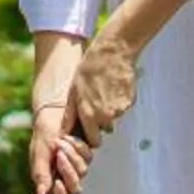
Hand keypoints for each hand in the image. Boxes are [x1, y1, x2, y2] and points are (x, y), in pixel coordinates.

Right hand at [28, 110, 89, 193]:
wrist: (55, 111)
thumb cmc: (44, 132)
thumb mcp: (40, 151)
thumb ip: (41, 174)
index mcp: (51, 178)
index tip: (58, 184)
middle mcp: (65, 174)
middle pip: (74, 189)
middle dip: (68, 172)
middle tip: (60, 155)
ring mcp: (77, 164)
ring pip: (82, 171)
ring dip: (71, 155)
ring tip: (61, 141)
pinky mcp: (87, 153)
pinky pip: (88, 157)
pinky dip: (78, 147)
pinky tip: (70, 137)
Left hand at [68, 32, 136, 149]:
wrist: (112, 53)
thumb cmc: (89, 69)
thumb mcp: (73, 91)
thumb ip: (70, 115)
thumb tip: (63, 132)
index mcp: (90, 114)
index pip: (95, 141)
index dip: (92, 135)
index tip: (90, 129)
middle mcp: (106, 116)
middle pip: (106, 128)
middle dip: (102, 121)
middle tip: (97, 102)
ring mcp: (120, 109)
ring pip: (115, 116)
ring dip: (110, 108)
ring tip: (104, 90)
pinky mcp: (130, 102)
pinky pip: (123, 107)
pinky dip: (119, 100)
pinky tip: (113, 86)